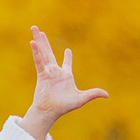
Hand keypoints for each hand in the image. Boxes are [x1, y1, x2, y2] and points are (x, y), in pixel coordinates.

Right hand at [21, 24, 108, 139]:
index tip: (68, 50)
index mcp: (65, 76)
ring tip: (34, 28)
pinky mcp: (42, 74)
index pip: (67, 63)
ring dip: (39, 40)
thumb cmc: (64, 106)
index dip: (68, 57)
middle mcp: (55, 71)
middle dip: (44, 41)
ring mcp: (48, 71)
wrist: (50, 111)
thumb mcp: (81, 99)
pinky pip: (39, 61)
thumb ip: (93, 94)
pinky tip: (33, 42)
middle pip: (49, 52)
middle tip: (40, 31)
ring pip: (43, 52)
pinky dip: (36, 52)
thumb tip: (106, 95)